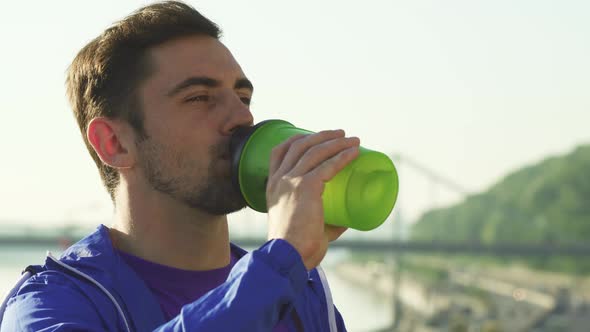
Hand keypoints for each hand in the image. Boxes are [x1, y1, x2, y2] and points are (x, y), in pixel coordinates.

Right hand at [266, 130, 359, 269]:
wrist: (288, 257)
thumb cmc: (296, 249)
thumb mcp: (305, 226)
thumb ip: (326, 221)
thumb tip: (347, 218)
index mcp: (273, 186)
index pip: (279, 152)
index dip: (297, 139)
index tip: (314, 136)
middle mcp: (279, 179)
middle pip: (300, 145)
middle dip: (321, 136)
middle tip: (341, 134)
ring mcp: (291, 181)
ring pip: (315, 151)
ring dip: (336, 142)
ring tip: (352, 140)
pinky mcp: (306, 186)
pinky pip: (328, 165)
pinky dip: (343, 156)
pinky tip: (355, 152)